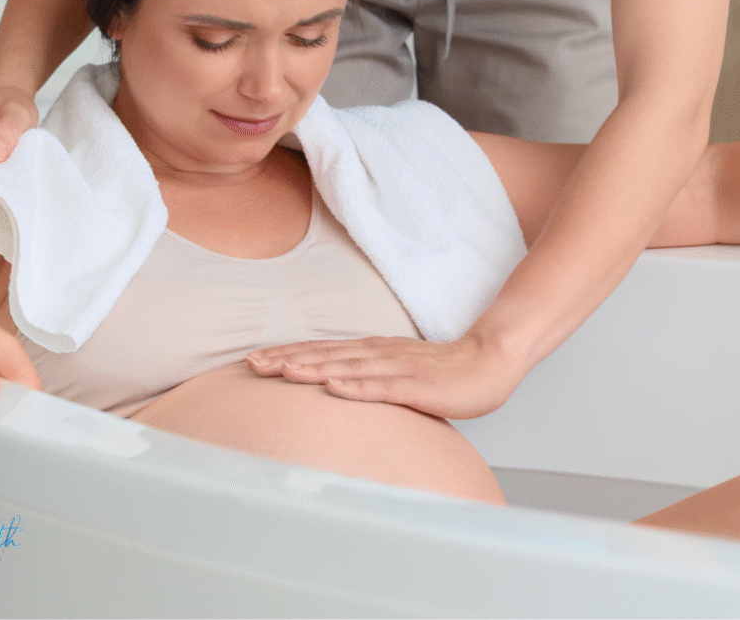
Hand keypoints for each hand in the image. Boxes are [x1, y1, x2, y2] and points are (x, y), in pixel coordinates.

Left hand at [246, 335, 524, 419]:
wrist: (487, 364)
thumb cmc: (439, 373)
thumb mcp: (391, 372)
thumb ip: (363, 376)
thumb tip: (328, 386)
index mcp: (370, 351)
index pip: (321, 351)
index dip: (286, 354)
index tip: (254, 360)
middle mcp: (377, 354)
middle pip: (325, 355)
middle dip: (286, 360)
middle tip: (252, 364)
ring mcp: (396, 368)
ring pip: (347, 367)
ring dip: (313, 368)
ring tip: (282, 371)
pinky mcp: (417, 386)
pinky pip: (383, 387)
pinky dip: (356, 386)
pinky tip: (334, 387)